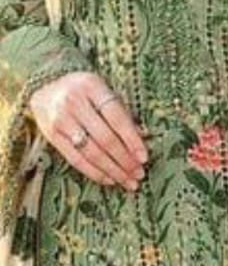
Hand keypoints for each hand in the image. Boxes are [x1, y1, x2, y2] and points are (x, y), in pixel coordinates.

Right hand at [29, 71, 147, 191]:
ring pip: (91, 152)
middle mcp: (74, 102)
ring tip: (128, 181)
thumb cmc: (83, 89)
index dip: (132, 139)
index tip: (144, 157)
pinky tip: (109, 179)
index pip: (117, 117)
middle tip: (138, 174)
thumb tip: (143, 137)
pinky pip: (76, 160)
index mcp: (92, 86)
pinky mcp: (52, 136)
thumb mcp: (102, 90)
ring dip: (112, 170)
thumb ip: (121, 111)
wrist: (45, 84)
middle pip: (105, 138)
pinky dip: (94, 172)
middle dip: (124, 160)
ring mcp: (61, 120)